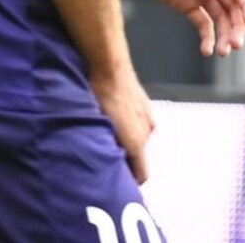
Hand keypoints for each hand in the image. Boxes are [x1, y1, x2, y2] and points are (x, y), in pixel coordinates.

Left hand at [90, 62, 153, 183]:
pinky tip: (114, 112)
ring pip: (139, 136)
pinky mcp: (146, 104)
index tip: (118, 180)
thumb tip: (104, 157)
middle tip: (106, 149)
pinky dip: (130, 123)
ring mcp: (148, 117)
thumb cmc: (99, 95)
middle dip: (126, 155)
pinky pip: (139, 122)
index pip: (142, 173)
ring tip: (108, 129)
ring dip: (127, 137)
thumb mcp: (96, 124)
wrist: (108, 65)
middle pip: (138, 154)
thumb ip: (105, 145)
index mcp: (136, 142)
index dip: (131, 179)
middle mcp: (147, 133)